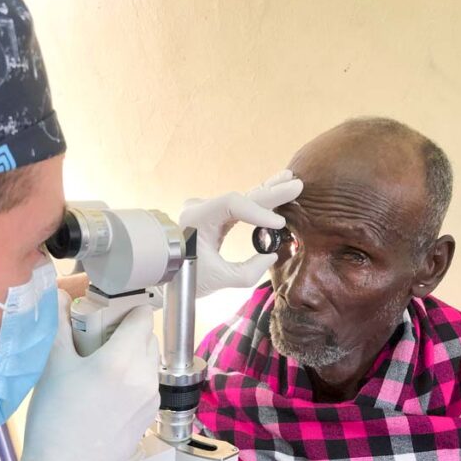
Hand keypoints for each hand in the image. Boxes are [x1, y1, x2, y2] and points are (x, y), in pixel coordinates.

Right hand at [1, 290, 159, 460]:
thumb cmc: (54, 417)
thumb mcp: (53, 365)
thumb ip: (60, 326)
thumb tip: (61, 295)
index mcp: (122, 359)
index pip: (143, 316)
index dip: (127, 310)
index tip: (108, 316)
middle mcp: (145, 376)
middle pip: (149, 338)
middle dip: (129, 334)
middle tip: (100, 342)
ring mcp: (151, 399)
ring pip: (150, 363)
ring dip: (133, 358)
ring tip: (102, 371)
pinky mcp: (150, 418)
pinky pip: (148, 387)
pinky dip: (134, 382)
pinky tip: (108, 395)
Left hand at [178, 169, 302, 297]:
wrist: (163, 274)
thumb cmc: (184, 277)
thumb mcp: (218, 280)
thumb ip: (249, 271)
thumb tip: (270, 255)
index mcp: (197, 218)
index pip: (233, 204)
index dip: (258, 211)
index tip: (277, 225)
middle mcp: (200, 209)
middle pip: (241, 197)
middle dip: (271, 192)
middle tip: (296, 185)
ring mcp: (205, 210)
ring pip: (241, 199)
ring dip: (266, 192)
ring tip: (289, 180)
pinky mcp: (210, 216)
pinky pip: (236, 207)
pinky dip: (256, 203)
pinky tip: (273, 191)